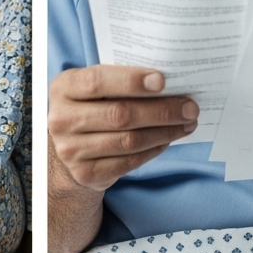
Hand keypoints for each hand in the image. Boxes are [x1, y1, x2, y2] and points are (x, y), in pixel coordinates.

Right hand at [48, 65, 198, 193]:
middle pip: (119, 115)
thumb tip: (165, 81)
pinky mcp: (86, 173)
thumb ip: (118, 79)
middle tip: (190, 107)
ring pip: (128, 141)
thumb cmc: (90, 106)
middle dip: (161, 111)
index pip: (97, 82)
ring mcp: (71, 150)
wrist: (68, 146)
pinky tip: (167, 139)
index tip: (162, 81)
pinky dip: (153, 150)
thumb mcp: (93, 87)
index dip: (131, 81)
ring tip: (187, 123)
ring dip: (164, 132)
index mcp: (63, 88)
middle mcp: (61, 119)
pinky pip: (129, 162)